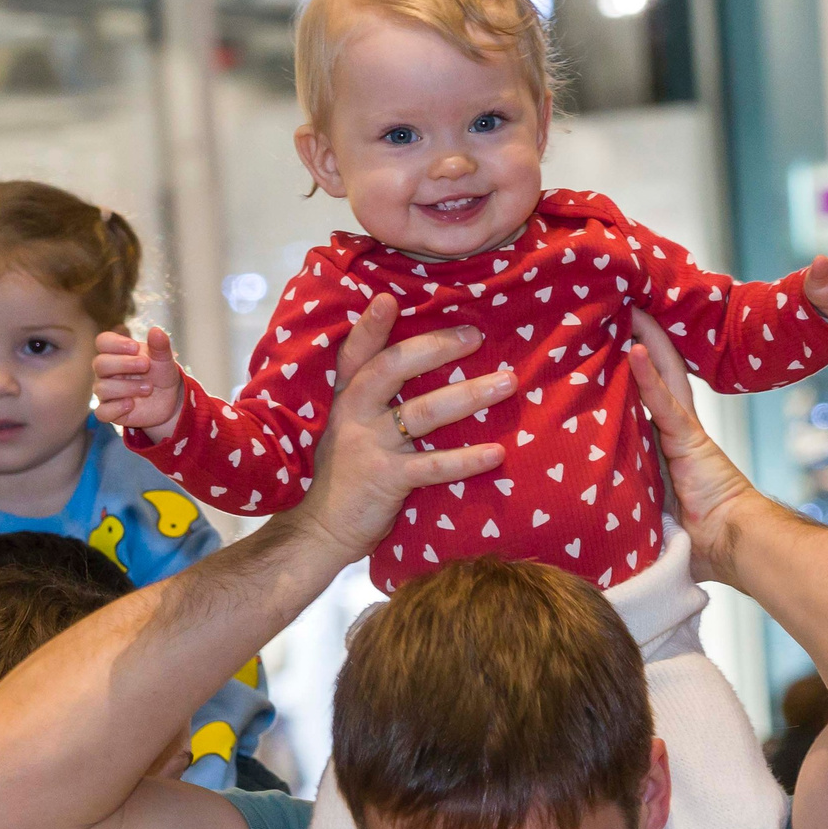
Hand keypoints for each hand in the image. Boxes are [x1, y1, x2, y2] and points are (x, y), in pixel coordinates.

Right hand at [94, 325, 189, 437]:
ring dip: (127, 387)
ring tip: (148, 388)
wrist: (170, 400)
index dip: (115, 343)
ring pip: (102, 388)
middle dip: (123, 364)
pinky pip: (102, 412)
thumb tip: (156, 330)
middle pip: (100, 364)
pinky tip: (131, 404)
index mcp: (116, 353)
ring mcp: (107, 392)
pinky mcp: (111, 412)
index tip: (135, 347)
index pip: (103, 342)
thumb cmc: (161, 374)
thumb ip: (160, 346)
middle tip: (146, 365)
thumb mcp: (164, 360)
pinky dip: (116, 408)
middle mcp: (107, 372)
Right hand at [289, 292, 507, 560]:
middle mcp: (355, 415)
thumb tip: (421, 370)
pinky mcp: (386, 479)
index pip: (356, 354)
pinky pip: (434, 466)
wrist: (321, 530)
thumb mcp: (348, 430)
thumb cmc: (345, 477)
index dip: (371, 326)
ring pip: (424, 412)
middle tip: (476, 335)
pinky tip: (497, 453)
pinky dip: (467, 459)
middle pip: (394, 368)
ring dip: (470, 395)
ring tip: (506, 383)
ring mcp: (370, 446)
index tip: (389, 298)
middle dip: (437, 347)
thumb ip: (373, 400)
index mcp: (347, 400)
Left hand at [623, 308, 760, 583]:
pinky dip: (648, 374)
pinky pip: (663, 402)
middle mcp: (677, 430)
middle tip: (618, 304)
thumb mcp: (650, 510)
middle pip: (657, 373)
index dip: (634, 367)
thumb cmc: (697, 537)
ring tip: (625, 306)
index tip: (613, 339)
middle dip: (641, 339)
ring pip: (662, 376)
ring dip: (644, 340)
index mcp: (669, 443)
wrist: (733, 545)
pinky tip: (633, 347)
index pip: (648, 395)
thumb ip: (629, 495)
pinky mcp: (689, 440)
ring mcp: (684, 432)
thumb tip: (584, 504)